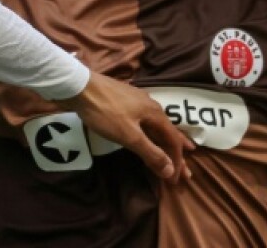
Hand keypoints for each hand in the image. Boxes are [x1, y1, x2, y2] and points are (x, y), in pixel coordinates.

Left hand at [58, 72, 194, 181]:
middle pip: (168, 134)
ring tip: (173, 154)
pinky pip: (144, 122)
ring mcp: (137, 102)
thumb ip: (150, 153)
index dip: (176, 161)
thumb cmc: (105, 111)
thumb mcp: (129, 136)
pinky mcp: (124, 103)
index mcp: (155, 113)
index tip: (176, 180)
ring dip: (164, 144)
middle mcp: (150, 106)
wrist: (79, 86)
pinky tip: (148, 135)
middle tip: (187, 172)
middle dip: (176, 154)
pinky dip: (150, 135)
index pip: (173, 141)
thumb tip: (171, 170)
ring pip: (156, 127)